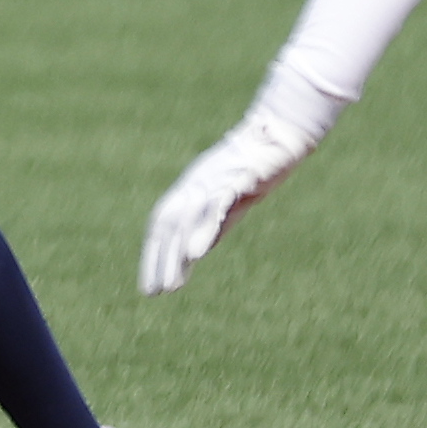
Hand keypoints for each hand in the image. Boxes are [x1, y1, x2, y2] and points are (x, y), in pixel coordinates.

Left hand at [138, 112, 313, 294]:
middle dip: (158, 260)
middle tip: (154, 292)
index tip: (150, 287)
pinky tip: (196, 253)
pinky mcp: (235, 177)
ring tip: (171, 283)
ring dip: (175, 253)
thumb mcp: (229, 203)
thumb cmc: (252, 169)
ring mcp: (212, 180)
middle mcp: (193, 185)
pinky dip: (203, 229)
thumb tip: (194, 253)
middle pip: (167, 225)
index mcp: (188, 191)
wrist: (277, 135)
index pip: (162, 226)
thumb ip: (213, 225)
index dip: (153, 255)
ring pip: (185, 219)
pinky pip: (215, 205)